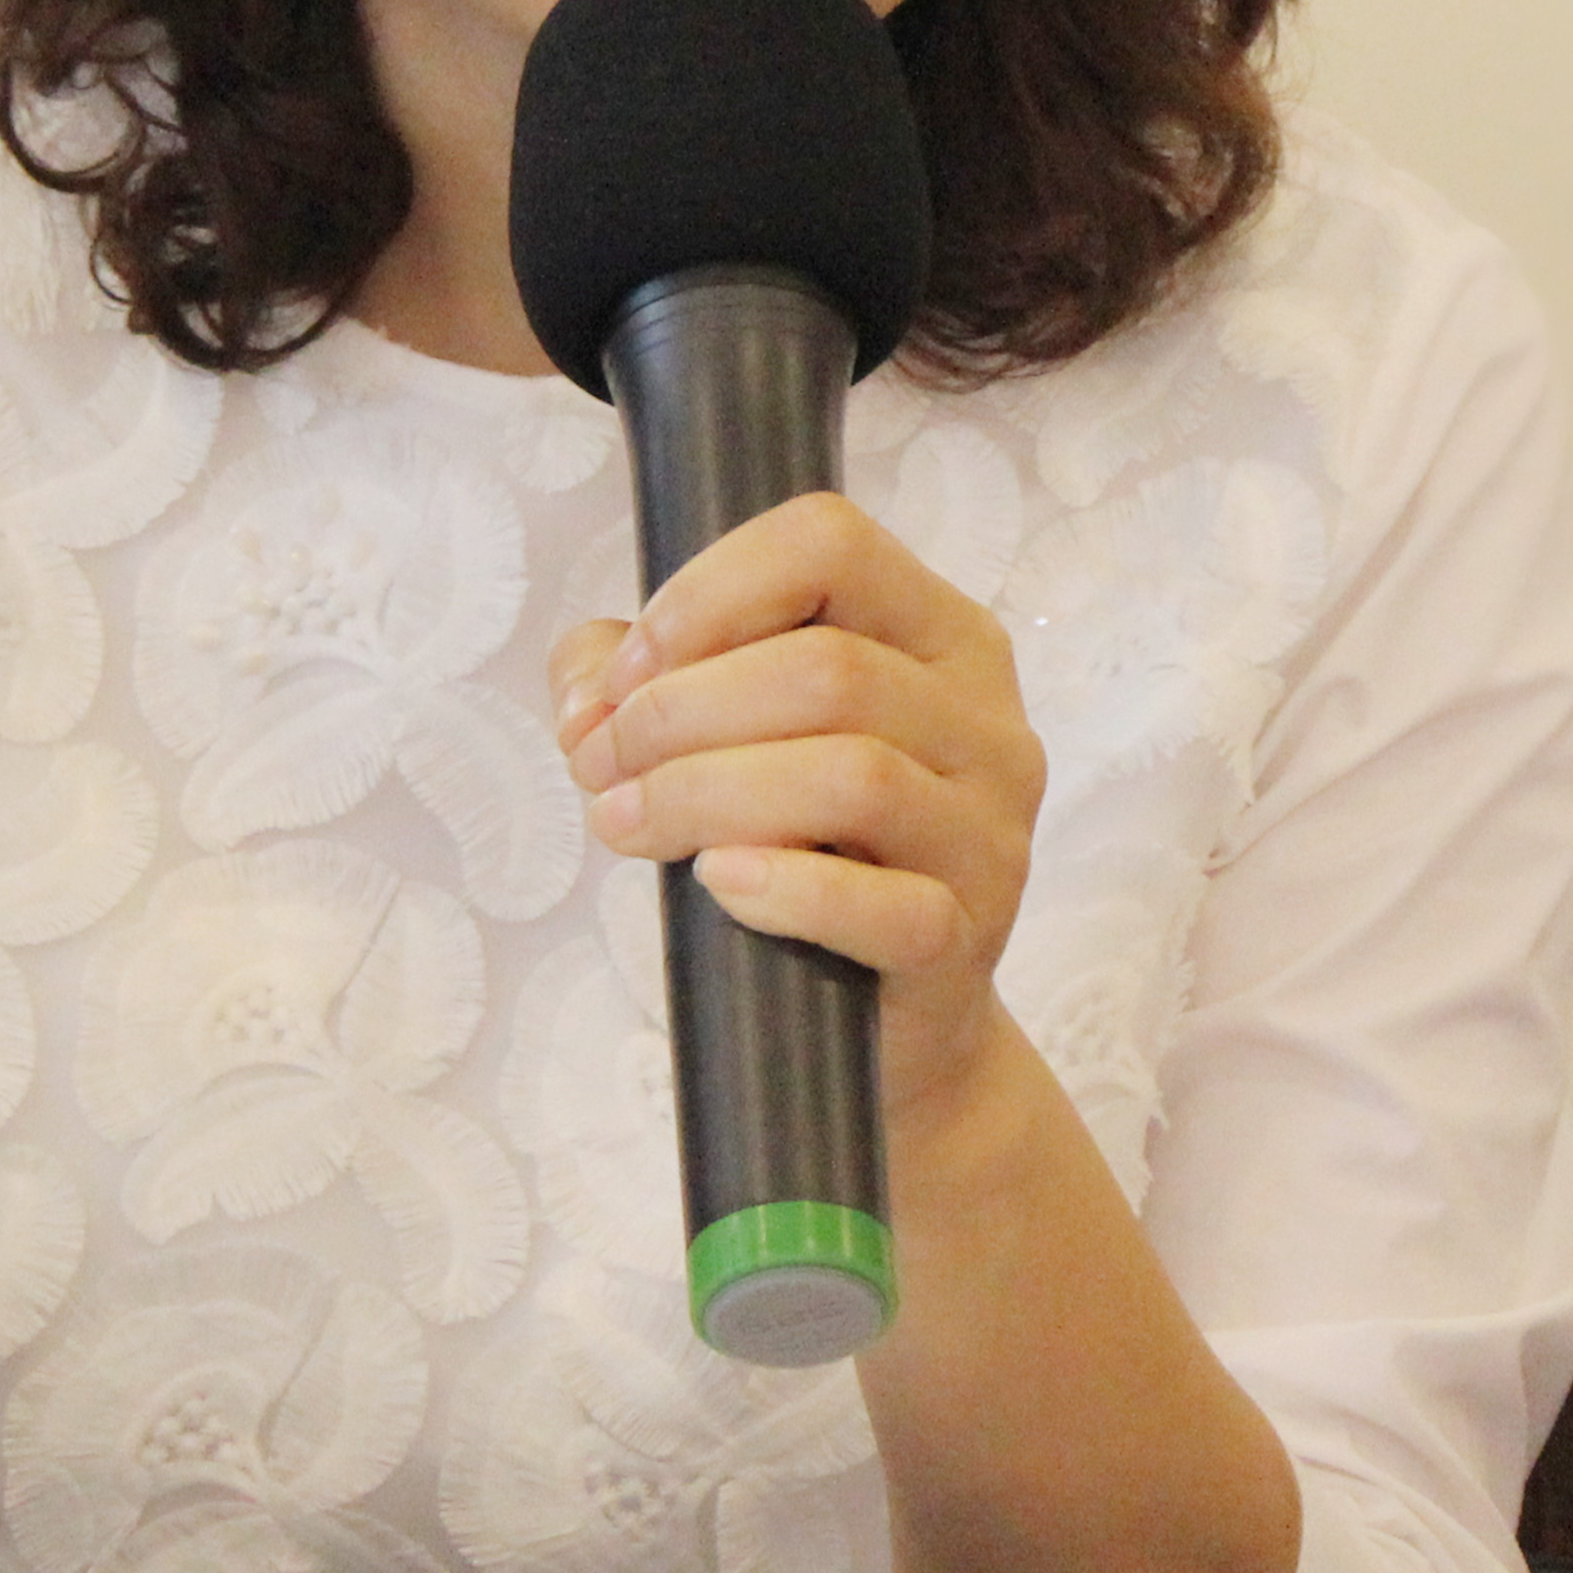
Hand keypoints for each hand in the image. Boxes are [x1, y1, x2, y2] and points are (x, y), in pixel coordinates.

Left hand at [551, 491, 1046, 1132]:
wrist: (887, 1028)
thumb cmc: (801, 854)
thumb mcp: (727, 741)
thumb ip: (639, 682)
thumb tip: (584, 693)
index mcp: (939, 636)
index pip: (831, 544)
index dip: (709, 592)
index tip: (628, 670)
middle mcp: (986, 721)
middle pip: (829, 670)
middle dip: (679, 712)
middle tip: (600, 766)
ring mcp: (988, 833)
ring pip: (852, 776)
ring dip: (703, 792)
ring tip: (623, 825)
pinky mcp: (966, 939)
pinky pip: (883, 905)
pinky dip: (783, 888)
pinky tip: (716, 884)